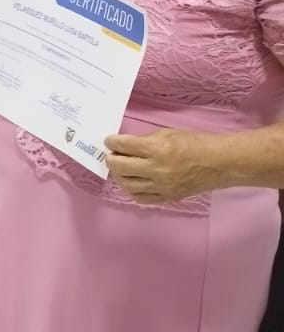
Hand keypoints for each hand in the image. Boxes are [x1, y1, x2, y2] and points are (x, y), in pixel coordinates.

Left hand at [105, 129, 227, 204]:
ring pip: (127, 184)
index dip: (112, 142)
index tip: (109, 141)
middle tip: (112, 155)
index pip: (123, 146)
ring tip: (120, 169)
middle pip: (120, 167)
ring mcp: (162, 185)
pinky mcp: (168, 197)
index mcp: (157, 148)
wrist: (222, 162)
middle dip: (111, 159)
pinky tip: (132, 183)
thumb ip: (146, 140)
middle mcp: (156, 168)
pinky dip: (132, 190)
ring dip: (119, 175)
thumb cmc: (196, 143)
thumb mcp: (168, 133)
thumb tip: (126, 146)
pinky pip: (141, 198)